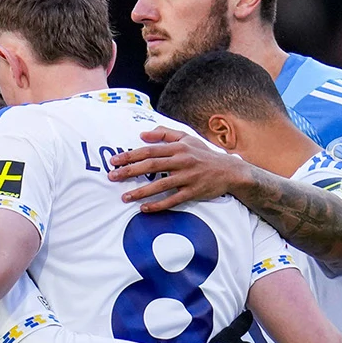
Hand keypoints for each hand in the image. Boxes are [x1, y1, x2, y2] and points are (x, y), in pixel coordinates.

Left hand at [108, 130, 251, 210]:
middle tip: (112, 177)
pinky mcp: (193, 192)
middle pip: (151, 166)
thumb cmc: (203, 154)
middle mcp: (181, 161)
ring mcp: (187, 178)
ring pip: (160, 185)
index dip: (130, 155)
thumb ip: (164, 133)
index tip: (114, 160)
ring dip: (140, 192)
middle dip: (129, 172)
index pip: (149, 151)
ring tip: (124, 197)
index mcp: (178, 148)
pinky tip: (144, 209)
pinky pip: (172, 200)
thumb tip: (142, 134)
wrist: (229, 171)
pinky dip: (158, 205)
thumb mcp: (186, 138)